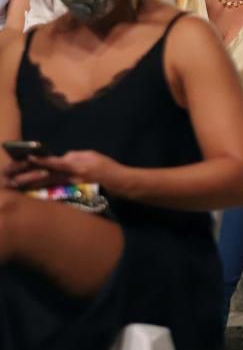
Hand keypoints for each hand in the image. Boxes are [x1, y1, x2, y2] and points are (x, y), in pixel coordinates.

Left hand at [8, 151, 125, 191]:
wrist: (119, 183)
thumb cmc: (107, 166)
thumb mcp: (93, 155)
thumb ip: (75, 155)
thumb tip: (62, 158)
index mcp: (77, 166)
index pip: (54, 163)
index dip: (40, 161)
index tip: (28, 158)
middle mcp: (72, 178)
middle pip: (47, 177)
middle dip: (31, 176)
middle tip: (16, 177)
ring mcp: (72, 188)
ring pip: (49, 186)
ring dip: (35, 185)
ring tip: (21, 185)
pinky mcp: (74, 195)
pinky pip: (57, 192)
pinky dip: (46, 191)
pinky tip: (37, 192)